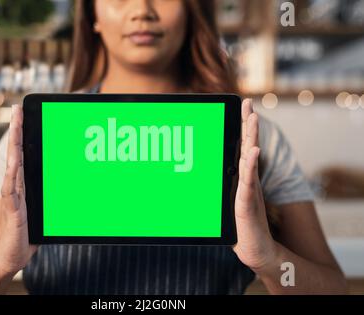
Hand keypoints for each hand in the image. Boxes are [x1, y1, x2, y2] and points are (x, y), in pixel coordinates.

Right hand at [0, 104, 37, 274]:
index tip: (25, 117)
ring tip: (13, 126)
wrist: (11, 256)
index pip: (24, 156)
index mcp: (24, 186)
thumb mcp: (44, 210)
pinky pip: (11, 192)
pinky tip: (12, 164)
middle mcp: (16, 188)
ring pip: (13, 167)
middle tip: (16, 111)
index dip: (23, 137)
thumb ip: (52, 197)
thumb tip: (73, 185)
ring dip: (13, 146)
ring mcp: (12, 198)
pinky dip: (11, 177)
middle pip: (16, 155)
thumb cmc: (27, 233)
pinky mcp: (12, 212)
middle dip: (16, 132)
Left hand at [232, 99, 278, 272]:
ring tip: (252, 118)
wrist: (257, 250)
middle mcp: (248, 180)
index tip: (242, 108)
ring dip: (251, 138)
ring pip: (250, 160)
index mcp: (242, 178)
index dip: (243, 128)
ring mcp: (249, 190)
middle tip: (248, 103)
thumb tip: (204, 177)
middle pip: (249, 147)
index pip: (242, 148)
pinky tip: (254, 151)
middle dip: (248, 124)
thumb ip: (223, 189)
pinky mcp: (247, 203)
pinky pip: (248, 182)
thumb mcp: (229, 203)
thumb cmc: (242, 227)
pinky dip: (250, 165)